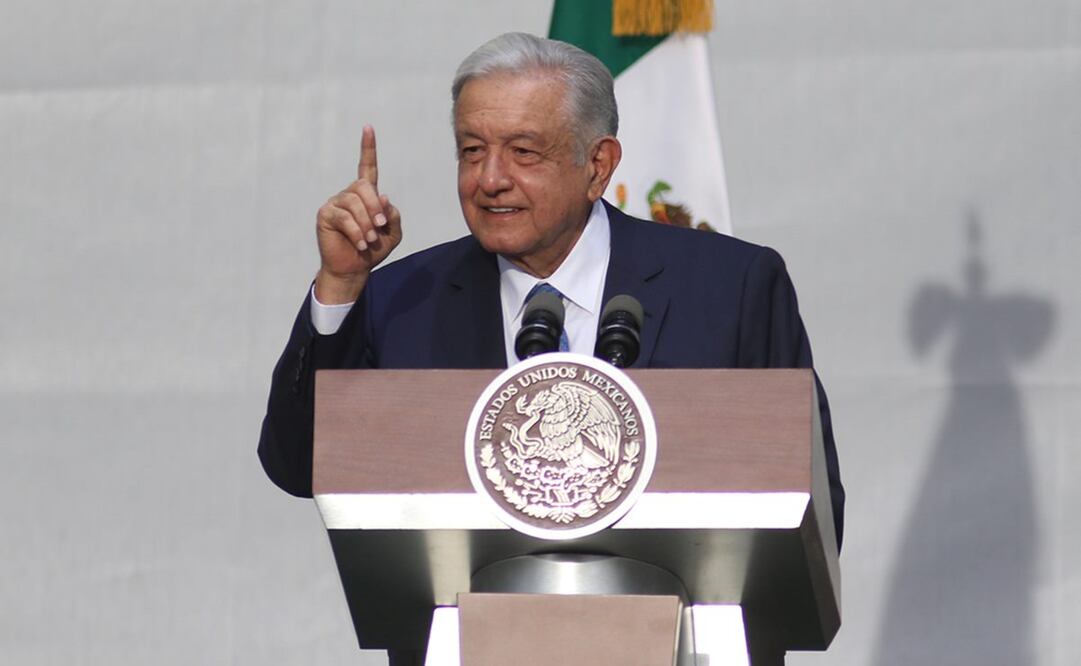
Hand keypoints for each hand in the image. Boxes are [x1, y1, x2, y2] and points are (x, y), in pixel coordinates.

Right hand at [314, 125, 402, 302]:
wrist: (354, 268)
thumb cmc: (373, 249)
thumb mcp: (393, 232)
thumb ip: (393, 215)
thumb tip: (384, 197)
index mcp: (366, 194)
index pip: (367, 167)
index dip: (368, 148)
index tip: (368, 128)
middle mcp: (350, 194)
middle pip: (364, 187)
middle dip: (375, 207)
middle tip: (380, 226)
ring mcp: (336, 202)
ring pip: (354, 203)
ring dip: (366, 223)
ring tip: (370, 239)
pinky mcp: (325, 214)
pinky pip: (344, 217)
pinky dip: (356, 231)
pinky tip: (361, 243)